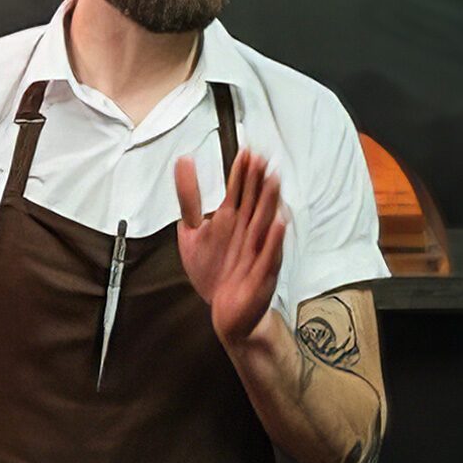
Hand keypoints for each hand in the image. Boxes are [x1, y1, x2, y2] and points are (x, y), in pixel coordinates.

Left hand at [176, 149, 286, 345]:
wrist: (226, 311)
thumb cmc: (214, 270)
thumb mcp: (192, 230)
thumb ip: (189, 196)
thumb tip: (183, 160)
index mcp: (232, 219)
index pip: (239, 190)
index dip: (242, 171)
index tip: (246, 151)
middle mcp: (248, 231)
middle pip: (255, 201)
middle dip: (258, 180)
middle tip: (261, 159)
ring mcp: (257, 251)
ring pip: (266, 222)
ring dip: (270, 202)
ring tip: (273, 181)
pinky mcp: (262, 273)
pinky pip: (270, 254)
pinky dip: (274, 240)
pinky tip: (279, 224)